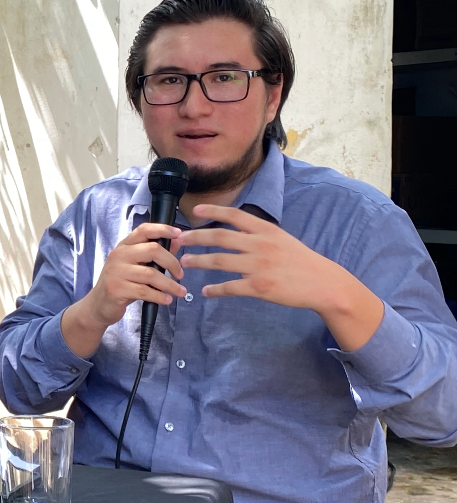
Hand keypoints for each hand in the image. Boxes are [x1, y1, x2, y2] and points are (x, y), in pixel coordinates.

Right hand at [82, 222, 186, 329]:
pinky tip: (167, 300)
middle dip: (172, 263)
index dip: (163, 229)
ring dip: (170, 284)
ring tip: (180, 291)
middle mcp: (119, 255)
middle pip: (153, 250)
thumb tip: (176, 243)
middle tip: (180, 274)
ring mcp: (116, 272)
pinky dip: (160, 296)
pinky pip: (145, 291)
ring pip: (151, 274)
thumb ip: (154, 255)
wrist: (98, 304)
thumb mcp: (136, 266)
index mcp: (124, 246)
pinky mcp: (117, 289)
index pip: (143, 230)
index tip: (179, 234)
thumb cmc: (121, 283)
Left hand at [177, 205, 339, 308]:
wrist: (323, 284)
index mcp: (266, 230)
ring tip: (186, 262)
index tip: (197, 210)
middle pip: (220, 237)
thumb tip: (233, 229)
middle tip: (179, 239)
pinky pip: (230, 287)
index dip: (214, 211)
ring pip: (220, 261)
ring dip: (199, 261)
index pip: (235, 216)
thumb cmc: (300, 261)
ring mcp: (259, 266)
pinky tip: (206, 291)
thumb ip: (258, 233)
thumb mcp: (281, 238)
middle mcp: (260, 244)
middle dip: (196, 237)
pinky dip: (215, 289)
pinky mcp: (260, 287)